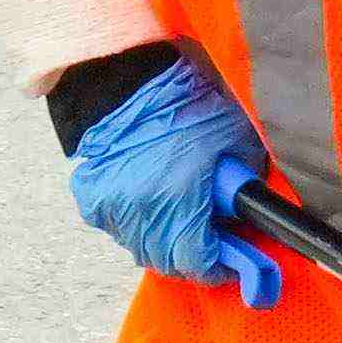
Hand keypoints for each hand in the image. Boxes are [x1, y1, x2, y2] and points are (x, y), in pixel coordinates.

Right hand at [68, 50, 278, 305]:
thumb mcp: (238, 144)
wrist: (132, 77)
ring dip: (162, 242)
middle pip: (168, 262)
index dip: (219, 265)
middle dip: (192, 256)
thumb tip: (251, 217)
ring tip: (179, 218)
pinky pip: (115, 226)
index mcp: (180, 200)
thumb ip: (244, 189)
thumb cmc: (191, 104)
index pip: (198, 263)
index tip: (232, 258)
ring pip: (141, 249)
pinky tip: (148, 201)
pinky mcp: (91, 196)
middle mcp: (142, 210)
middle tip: (208, 238)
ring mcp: (112, 206)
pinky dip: (132, 222)